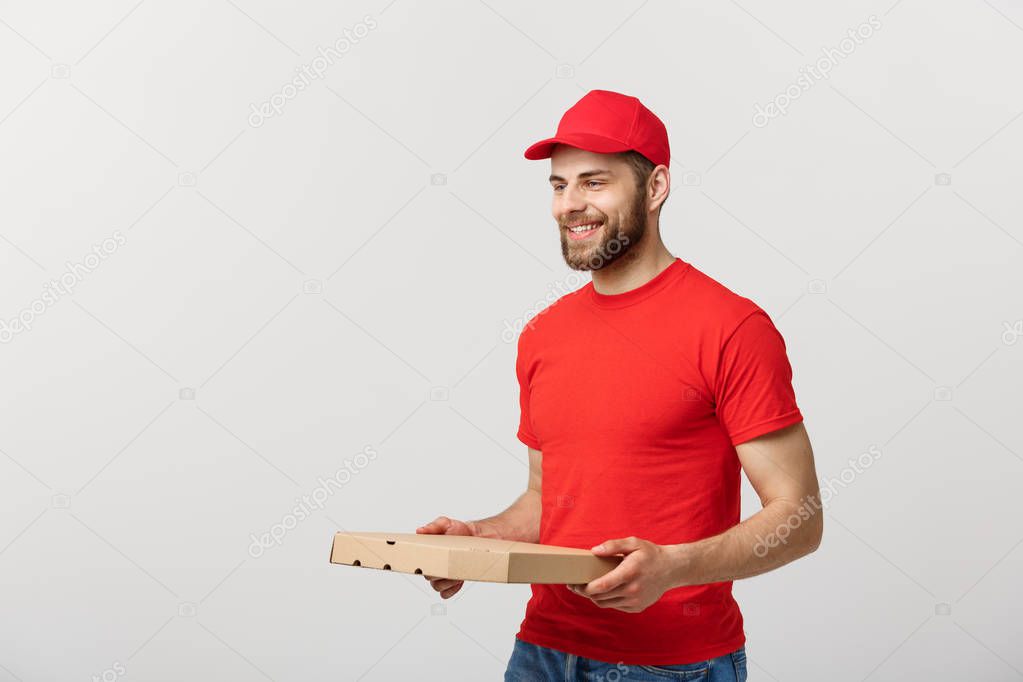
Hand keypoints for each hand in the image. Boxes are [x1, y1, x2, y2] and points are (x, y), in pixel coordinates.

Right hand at [416, 515, 476, 598]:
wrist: (474, 537)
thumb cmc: (457, 530)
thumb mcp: (445, 523)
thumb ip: (432, 526)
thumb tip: (420, 531)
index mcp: (426, 555)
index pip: (417, 565)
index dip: (422, 566)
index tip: (431, 562)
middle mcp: (432, 567)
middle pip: (428, 578)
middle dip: (438, 573)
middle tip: (448, 566)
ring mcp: (441, 577)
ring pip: (437, 587)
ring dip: (446, 582)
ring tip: (456, 573)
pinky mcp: (451, 585)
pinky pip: (446, 594)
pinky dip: (451, 589)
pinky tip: (458, 581)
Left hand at [566, 536, 680, 612]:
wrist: (671, 569)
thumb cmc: (650, 554)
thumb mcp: (633, 543)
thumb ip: (612, 545)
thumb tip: (594, 551)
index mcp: (629, 573)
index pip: (602, 586)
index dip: (585, 588)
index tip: (574, 584)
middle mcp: (633, 590)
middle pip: (600, 597)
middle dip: (585, 592)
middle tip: (574, 585)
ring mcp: (635, 601)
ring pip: (606, 604)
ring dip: (594, 597)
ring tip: (586, 588)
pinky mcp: (637, 607)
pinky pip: (615, 606)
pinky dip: (607, 600)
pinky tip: (605, 591)